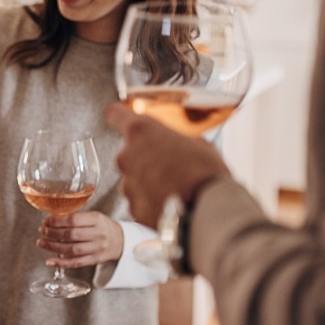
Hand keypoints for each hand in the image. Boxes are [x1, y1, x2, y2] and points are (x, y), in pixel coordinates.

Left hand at [38, 211, 123, 268]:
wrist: (120, 240)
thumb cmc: (102, 226)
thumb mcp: (94, 216)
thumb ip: (76, 218)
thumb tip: (51, 221)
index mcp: (97, 219)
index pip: (73, 220)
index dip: (57, 221)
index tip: (46, 222)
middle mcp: (98, 234)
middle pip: (71, 235)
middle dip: (52, 233)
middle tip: (42, 231)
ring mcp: (97, 248)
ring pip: (72, 250)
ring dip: (53, 247)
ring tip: (41, 243)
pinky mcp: (95, 260)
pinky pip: (76, 263)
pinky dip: (61, 263)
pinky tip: (49, 261)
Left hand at [104, 103, 229, 226]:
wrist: (208, 209)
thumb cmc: (205, 173)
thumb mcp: (197, 143)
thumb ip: (176, 139)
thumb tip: (177, 144)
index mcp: (141, 132)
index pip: (115, 115)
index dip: (118, 117)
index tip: (120, 119)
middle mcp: (127, 156)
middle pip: (128, 153)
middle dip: (144, 159)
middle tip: (169, 166)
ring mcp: (128, 185)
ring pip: (134, 180)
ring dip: (148, 183)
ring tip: (175, 189)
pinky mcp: (134, 209)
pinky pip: (140, 203)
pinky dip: (152, 204)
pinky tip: (172, 204)